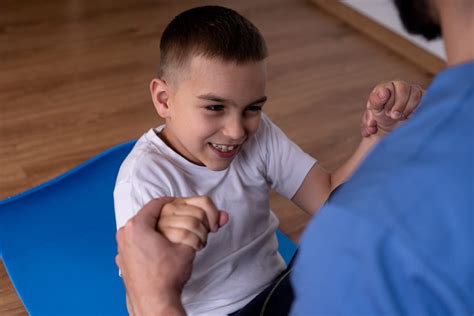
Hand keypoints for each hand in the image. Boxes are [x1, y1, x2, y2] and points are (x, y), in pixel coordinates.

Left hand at [116, 198, 192, 315]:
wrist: (153, 302)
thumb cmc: (167, 277)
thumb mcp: (187, 247)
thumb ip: (201, 229)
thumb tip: (221, 217)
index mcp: (137, 226)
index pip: (156, 204)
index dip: (171, 202)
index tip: (180, 203)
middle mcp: (125, 234)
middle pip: (146, 216)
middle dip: (163, 216)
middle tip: (177, 218)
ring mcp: (121, 247)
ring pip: (140, 229)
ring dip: (155, 228)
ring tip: (170, 233)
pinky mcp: (122, 259)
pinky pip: (135, 241)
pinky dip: (147, 240)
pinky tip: (160, 247)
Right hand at [157, 196, 228, 250]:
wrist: (167, 261)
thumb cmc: (183, 243)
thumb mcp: (200, 228)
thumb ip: (213, 220)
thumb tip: (225, 216)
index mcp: (179, 202)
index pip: (204, 200)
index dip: (214, 215)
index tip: (213, 227)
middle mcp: (169, 208)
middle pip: (200, 213)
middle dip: (206, 229)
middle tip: (201, 238)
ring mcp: (163, 219)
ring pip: (194, 223)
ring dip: (201, 238)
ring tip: (197, 243)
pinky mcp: (162, 232)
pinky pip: (185, 234)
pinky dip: (194, 243)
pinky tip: (192, 248)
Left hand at [361, 80, 423, 136]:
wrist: (393, 128)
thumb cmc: (382, 117)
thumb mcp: (375, 111)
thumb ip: (376, 101)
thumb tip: (383, 92)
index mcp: (386, 87)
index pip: (389, 87)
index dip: (389, 100)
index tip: (387, 113)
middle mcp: (399, 85)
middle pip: (403, 88)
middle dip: (399, 105)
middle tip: (393, 116)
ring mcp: (412, 90)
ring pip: (415, 94)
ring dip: (408, 108)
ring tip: (401, 118)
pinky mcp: (423, 97)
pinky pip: (425, 99)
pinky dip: (418, 109)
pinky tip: (411, 116)